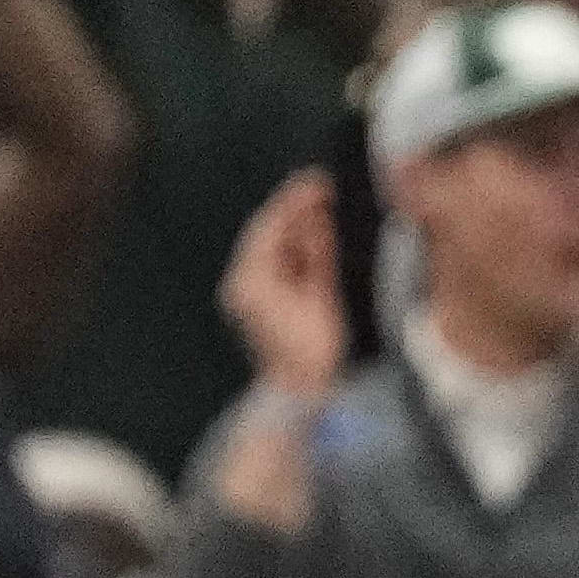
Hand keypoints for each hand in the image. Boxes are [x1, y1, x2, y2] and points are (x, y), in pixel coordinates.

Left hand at [224, 169, 352, 400]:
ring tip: (333, 214)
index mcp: (252, 278)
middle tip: (329, 193)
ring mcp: (252, 294)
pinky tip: (324, 244)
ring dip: (304, 233)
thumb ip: (318, 254)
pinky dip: (303, 254)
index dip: (294, 201)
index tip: (319, 182)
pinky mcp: (265, 304)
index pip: (269, 226)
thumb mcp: (322, 296)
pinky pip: (284, 268)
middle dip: (300, 214)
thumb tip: (320, 216)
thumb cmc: (312, 353)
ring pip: (279, 250)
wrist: (303, 396)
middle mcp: (245, 282)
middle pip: (272, 235)